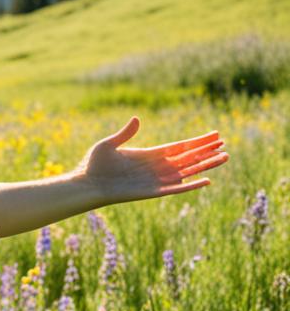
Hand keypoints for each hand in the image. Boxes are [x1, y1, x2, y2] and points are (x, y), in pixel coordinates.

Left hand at [76, 116, 229, 204]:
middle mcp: (156, 167)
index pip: (180, 147)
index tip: (214, 135)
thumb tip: (137, 118)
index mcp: (149, 154)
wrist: (85, 184)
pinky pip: (176, 189)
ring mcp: (156, 180)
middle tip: (225, 144)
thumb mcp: (109, 144)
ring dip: (206, 165)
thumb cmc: (93, 165)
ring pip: (188, 171)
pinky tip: (207, 180)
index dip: (197, 141)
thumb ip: (125, 133)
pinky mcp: (152, 192)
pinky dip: (191, 185)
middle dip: (206, 151)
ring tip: (225, 157)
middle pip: (188, 158)